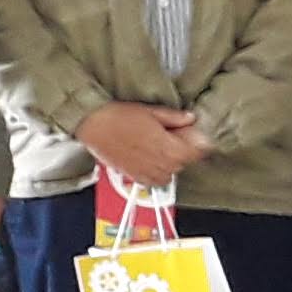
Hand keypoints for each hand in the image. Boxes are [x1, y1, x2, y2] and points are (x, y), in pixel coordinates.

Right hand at [79, 102, 209, 185]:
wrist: (93, 125)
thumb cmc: (119, 117)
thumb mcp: (152, 112)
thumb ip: (174, 118)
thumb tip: (190, 118)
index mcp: (170, 149)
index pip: (198, 153)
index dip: (199, 143)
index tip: (195, 135)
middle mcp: (161, 166)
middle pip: (184, 163)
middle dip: (182, 150)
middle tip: (173, 135)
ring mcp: (148, 174)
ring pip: (171, 173)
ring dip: (170, 162)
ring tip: (159, 146)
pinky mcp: (135, 177)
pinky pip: (155, 180)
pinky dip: (156, 172)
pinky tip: (149, 158)